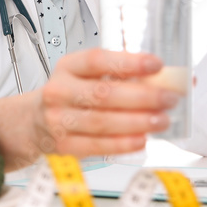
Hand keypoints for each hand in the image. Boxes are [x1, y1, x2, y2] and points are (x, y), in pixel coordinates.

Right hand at [35, 48, 180, 156]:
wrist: (35, 122)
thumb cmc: (72, 95)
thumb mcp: (88, 76)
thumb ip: (124, 75)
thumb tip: (172, 78)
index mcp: (68, 67)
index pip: (97, 60)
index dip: (128, 62)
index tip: (156, 64)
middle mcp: (60, 91)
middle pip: (103, 93)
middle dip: (142, 96)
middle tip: (169, 98)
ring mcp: (58, 120)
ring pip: (102, 122)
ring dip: (137, 122)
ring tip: (162, 120)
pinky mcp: (64, 146)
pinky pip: (97, 146)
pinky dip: (122, 144)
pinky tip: (142, 139)